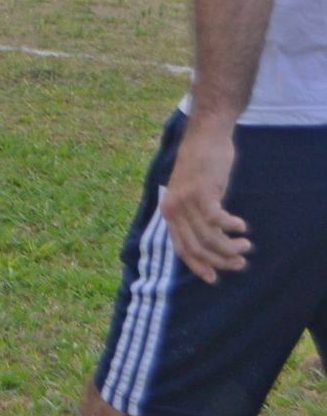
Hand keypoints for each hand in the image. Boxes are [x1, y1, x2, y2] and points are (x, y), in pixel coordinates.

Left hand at [159, 120, 250, 282]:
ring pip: (208, 238)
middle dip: (220, 261)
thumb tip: (212, 241)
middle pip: (196, 247)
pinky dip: (231, 227)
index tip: (214, 278)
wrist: (204, 137)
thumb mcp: (193, 194)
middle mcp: (174, 210)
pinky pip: (216, 220)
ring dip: (230, 247)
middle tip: (241, 262)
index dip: (198, 266)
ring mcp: (186, 201)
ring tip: (246, 245)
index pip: (181, 249)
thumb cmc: (202, 167)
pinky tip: (241, 226)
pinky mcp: (201, 192)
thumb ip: (197, 216)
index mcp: (169, 213)